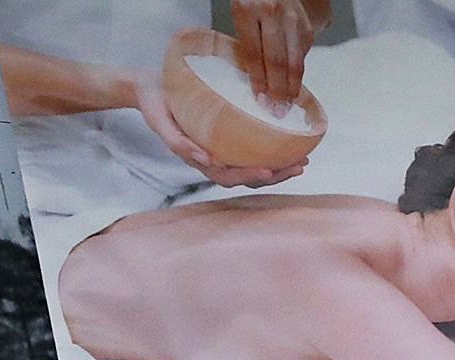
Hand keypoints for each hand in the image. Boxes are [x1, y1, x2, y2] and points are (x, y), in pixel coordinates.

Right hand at [129, 74, 307, 185]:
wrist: (152, 88)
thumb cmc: (156, 105)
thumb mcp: (160, 122)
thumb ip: (178, 142)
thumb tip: (204, 160)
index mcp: (200, 160)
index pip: (228, 176)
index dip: (248, 176)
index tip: (268, 171)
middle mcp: (215, 158)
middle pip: (248, 176)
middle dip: (275, 175)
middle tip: (299, 167)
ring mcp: (224, 149)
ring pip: (255, 165)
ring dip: (280, 167)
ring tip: (302, 161)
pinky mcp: (230, 136)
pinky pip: (254, 148)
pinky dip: (273, 150)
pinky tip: (291, 145)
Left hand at [230, 0, 316, 107]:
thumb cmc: (252, 1)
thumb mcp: (240, 15)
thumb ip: (247, 42)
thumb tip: (257, 81)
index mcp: (249, 10)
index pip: (255, 53)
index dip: (259, 80)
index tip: (261, 100)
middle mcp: (274, 14)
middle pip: (278, 61)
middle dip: (278, 90)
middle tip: (277, 111)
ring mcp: (294, 20)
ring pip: (294, 62)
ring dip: (291, 87)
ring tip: (286, 105)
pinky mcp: (306, 28)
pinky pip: (301, 57)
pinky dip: (296, 74)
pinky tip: (292, 86)